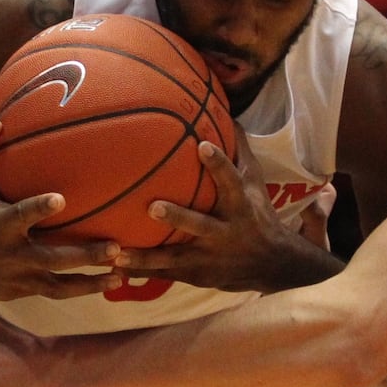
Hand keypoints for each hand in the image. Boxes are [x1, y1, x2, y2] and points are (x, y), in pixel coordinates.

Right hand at [0, 123, 121, 300]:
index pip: (18, 215)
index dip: (38, 208)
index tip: (61, 199)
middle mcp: (5, 255)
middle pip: (50, 259)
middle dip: (84, 256)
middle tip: (115, 248)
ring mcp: (10, 278)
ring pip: (56, 287)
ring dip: (89, 283)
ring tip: (119, 275)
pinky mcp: (14, 292)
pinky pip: (49, 292)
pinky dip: (76, 289)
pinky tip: (103, 282)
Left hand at [111, 139, 340, 293]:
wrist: (273, 264)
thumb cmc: (257, 214)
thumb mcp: (255, 182)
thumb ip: (239, 150)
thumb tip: (226, 111)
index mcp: (240, 205)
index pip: (231, 181)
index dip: (219, 164)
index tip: (202, 145)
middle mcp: (225, 232)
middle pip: (200, 225)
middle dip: (178, 217)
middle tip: (152, 208)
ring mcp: (210, 257)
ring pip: (176, 258)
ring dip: (147, 257)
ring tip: (117, 254)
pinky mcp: (197, 274)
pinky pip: (166, 274)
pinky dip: (141, 273)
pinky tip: (114, 269)